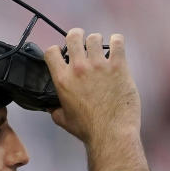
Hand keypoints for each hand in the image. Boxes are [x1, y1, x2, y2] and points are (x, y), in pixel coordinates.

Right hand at [43, 29, 141, 148]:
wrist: (111, 134)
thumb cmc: (88, 130)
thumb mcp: (64, 120)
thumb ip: (55, 110)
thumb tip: (51, 107)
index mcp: (62, 80)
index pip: (51, 51)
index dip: (56, 50)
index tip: (63, 53)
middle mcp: (78, 68)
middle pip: (73, 36)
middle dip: (76, 36)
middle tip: (82, 42)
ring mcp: (99, 65)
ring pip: (95, 37)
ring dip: (97, 41)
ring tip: (101, 49)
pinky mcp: (118, 66)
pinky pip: (117, 42)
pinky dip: (117, 41)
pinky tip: (116, 46)